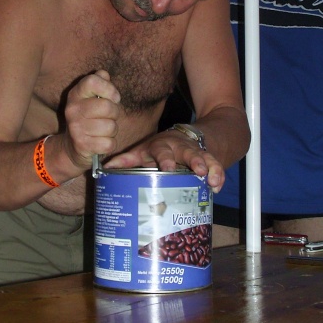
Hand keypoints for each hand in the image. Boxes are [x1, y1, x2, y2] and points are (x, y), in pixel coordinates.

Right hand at [62, 70, 120, 169]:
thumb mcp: (90, 99)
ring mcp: (76, 128)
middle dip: (115, 113)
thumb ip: (99, 84)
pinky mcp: (82, 145)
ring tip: (103, 130)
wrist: (72, 147)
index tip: (114, 98)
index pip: (92, 81)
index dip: (109, 88)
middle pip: (107, 106)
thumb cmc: (88, 119)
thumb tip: (104, 74)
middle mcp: (72, 110)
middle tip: (109, 117)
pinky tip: (101, 142)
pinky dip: (110, 144)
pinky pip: (109, 143)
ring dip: (112, 130)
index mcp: (75, 94)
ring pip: (111, 126)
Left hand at [105, 131, 225, 192]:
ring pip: (206, 158)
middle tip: (199, 171)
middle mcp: (180, 148)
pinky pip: (215, 166)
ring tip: (213, 182)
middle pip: (188, 152)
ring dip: (210, 169)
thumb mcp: (142, 151)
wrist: (186, 135)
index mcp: (162, 146)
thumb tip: (104, 169)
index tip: (167, 168)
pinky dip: (217, 176)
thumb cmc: (158, 149)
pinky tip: (217, 187)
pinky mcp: (208, 159)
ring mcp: (196, 153)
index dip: (165, 159)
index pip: (162, 151)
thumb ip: (127, 160)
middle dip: (194, 161)